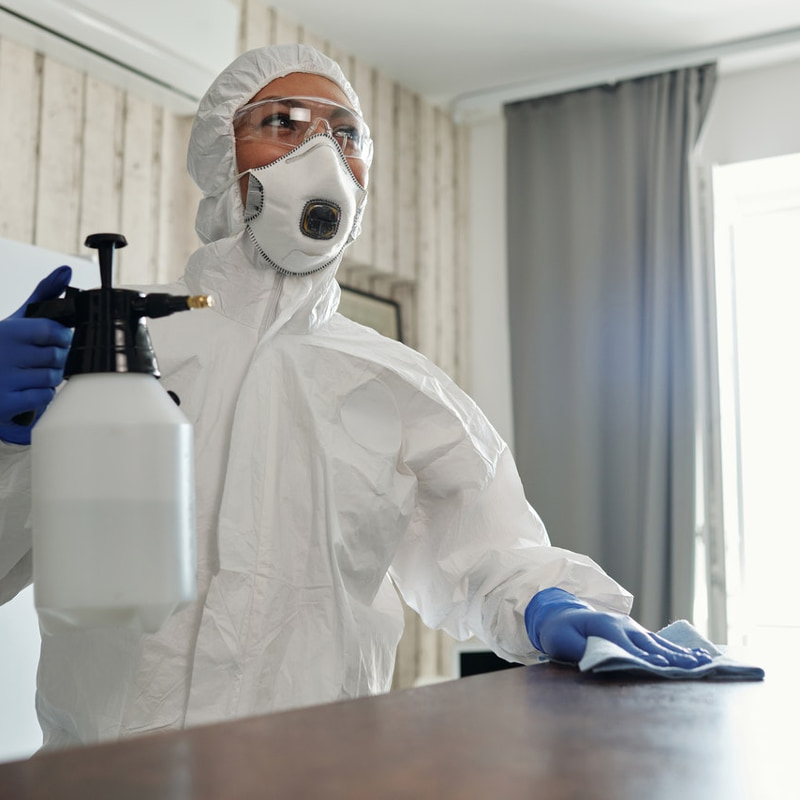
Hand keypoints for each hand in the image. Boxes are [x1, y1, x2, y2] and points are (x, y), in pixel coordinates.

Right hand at [0, 266, 72, 444]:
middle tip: (43, 361)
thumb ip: (43, 296)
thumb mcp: (16, 320)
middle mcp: (3, 354)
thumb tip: (66, 270)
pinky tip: (27, 390)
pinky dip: (41, 396)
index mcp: (6, 331)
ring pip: (52, 378)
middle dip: (57, 360)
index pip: (52, 331)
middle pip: (57, 357)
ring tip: (32, 375)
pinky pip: (42, 398)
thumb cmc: (1, 349)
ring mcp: (2, 380)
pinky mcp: (4, 404)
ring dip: (49, 379)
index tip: (57, 341)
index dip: (61, 337)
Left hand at [525, 587, 712, 667]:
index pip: (630, 648)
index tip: (665, 669)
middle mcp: (624, 626)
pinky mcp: (635, 633)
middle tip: (696, 667)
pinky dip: (677, 649)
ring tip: (702, 661)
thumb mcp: (563, 641)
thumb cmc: (560, 632)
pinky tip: (696, 654)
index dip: (646, 659)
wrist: (560, 614)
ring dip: (681, 653)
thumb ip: (581, 649)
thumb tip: (598, 657)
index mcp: (607, 628)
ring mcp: (631, 628)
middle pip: (651, 645)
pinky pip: (659, 641)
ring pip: (659, 642)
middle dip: (673, 657)